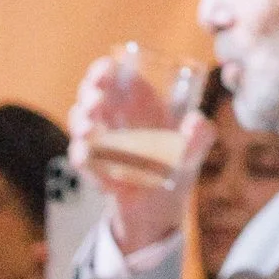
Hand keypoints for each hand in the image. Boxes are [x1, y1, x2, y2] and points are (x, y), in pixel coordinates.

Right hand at [67, 51, 210, 260]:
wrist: (161, 209)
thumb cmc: (177, 166)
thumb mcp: (194, 149)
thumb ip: (200, 134)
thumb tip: (195, 123)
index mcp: (138, 100)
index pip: (113, 74)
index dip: (104, 69)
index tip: (104, 72)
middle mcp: (114, 115)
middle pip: (89, 91)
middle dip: (88, 94)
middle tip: (96, 105)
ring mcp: (100, 139)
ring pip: (78, 119)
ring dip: (80, 123)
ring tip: (90, 132)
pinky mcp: (92, 165)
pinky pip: (79, 156)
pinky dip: (83, 157)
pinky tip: (93, 161)